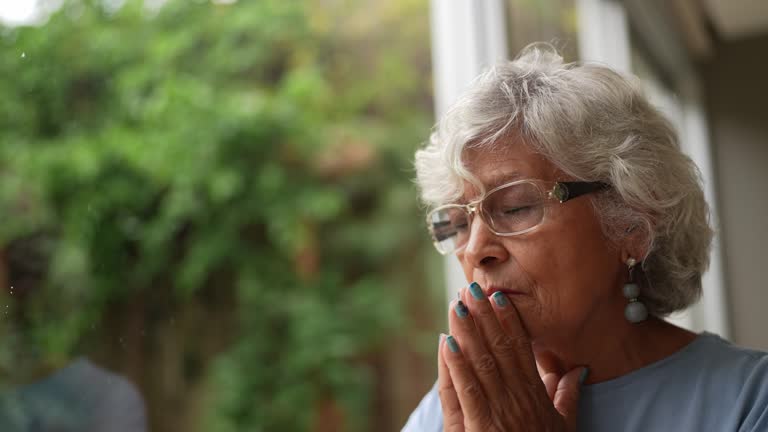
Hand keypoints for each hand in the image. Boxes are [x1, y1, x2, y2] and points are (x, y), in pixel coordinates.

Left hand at [437, 283, 586, 431]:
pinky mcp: (480, 427)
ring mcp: (499, 411)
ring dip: (467, 331)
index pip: (521, 349)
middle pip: (500, 348)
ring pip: (482, 363)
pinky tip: (446, 342)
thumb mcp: (562, 427)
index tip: (499, 297)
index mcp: (534, 394)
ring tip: (457, 305)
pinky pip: (466, 391)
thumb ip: (567, 397)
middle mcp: (518, 397)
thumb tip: (578, 371)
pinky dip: (456, 366)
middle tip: (472, 288)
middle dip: (485, 316)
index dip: (508, 321)